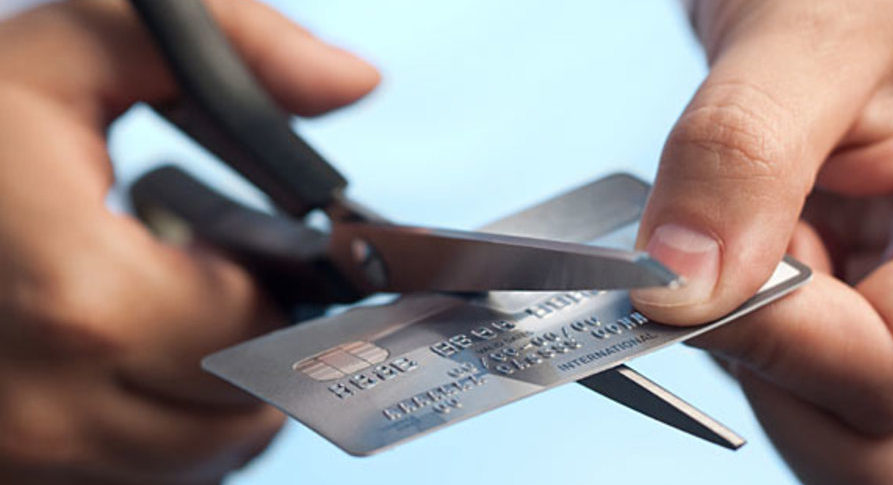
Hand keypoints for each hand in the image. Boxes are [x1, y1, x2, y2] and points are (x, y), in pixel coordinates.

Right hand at [0, 1, 377, 483]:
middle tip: (226, 279)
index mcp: (81, 301)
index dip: (289, 291)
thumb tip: (354, 80)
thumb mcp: (71, 52)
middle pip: (245, 413)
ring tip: (178, 311)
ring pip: (201, 459)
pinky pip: (143, 478)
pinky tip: (137, 358)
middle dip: (263, 345)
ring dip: (220, 392)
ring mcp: (23, 458)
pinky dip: (165, 427)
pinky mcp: (12, 476)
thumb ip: (235, 45)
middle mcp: (49, 409)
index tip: (277, 256)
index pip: (268, 335)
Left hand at [632, 1, 892, 482]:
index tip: (688, 275)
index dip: (775, 339)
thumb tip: (675, 290)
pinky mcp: (881, 314)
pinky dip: (754, 335)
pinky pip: (807, 384)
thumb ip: (742, 158)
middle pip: (878, 447)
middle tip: (731, 260)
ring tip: (759, 233)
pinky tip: (758, 247)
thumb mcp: (816, 34)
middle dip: (772, 372)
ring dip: (761, 353)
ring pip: (837, 427)